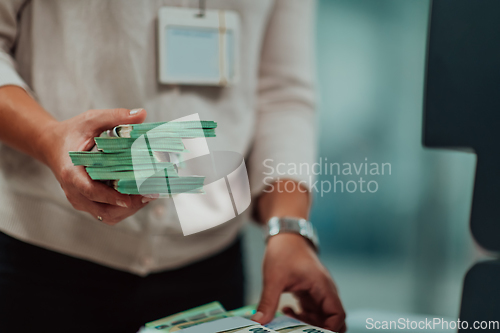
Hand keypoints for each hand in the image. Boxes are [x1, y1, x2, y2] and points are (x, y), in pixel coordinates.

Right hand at [39, 108, 154, 224]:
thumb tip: (141, 114)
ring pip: (108, 215)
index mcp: (72, 173)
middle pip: (104, 209)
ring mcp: (81, 200)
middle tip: (150, 193)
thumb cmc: (71, 133)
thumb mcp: (91, 120)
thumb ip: (115, 117)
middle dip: (129, 205)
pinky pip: (108, 212)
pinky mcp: (88, 203)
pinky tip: (139, 195)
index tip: (129, 198)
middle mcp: (75, 192)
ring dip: (130, 209)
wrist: (52, 145)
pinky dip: (124, 208)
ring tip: (148, 194)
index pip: (91, 191)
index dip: (111, 197)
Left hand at [253, 233, 345, 332]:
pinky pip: (312, 311)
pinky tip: (285, 311)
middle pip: (332, 319)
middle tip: (298, 331)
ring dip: (307, 323)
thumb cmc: (284, 251)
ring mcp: (319, 292)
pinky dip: (302, 316)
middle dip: (318, 329)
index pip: (338, 315)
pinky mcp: (310, 292)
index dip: (330, 329)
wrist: (286, 235)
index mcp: (323, 286)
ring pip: (321, 317)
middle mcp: (325, 291)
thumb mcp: (273, 278)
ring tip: (286, 318)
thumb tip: (259, 321)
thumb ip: (268, 301)